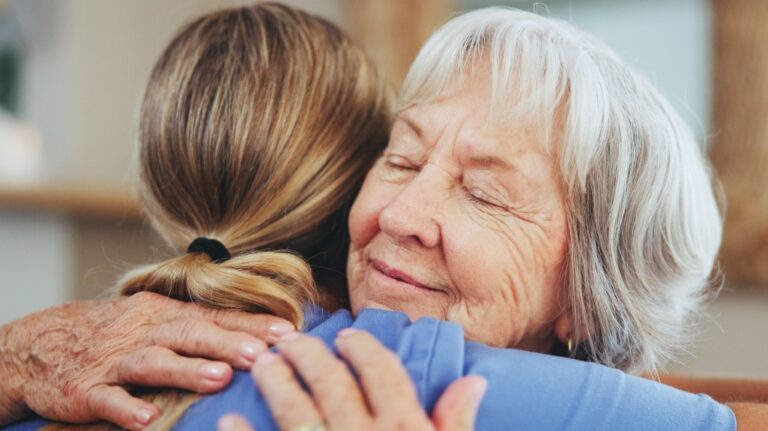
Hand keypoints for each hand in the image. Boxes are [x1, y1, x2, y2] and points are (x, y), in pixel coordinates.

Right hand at [0, 291, 295, 428]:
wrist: (40, 343)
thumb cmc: (117, 334)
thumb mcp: (155, 320)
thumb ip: (199, 327)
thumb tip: (257, 337)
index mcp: (165, 315)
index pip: (215, 317)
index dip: (251, 325)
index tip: (288, 334)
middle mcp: (144, 332)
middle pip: (190, 334)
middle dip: (229, 344)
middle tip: (263, 356)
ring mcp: (114, 360)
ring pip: (153, 362)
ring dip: (186, 370)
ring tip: (219, 379)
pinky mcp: (85, 389)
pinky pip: (107, 399)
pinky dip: (126, 408)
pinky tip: (146, 420)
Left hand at [247, 329, 486, 430]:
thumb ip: (458, 422)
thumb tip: (474, 380)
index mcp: (405, 428)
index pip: (382, 374)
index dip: (364, 350)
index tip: (348, 338)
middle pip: (333, 382)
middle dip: (310, 356)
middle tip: (293, 340)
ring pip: (295, 410)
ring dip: (276, 382)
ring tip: (263, 363)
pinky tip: (228, 419)